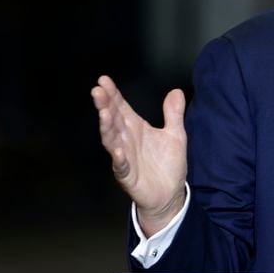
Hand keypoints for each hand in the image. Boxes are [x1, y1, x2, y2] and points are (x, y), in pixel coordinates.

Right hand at [92, 75, 187, 235]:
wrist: (170, 193)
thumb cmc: (168, 164)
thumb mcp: (176, 134)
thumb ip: (174, 113)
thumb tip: (176, 91)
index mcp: (136, 128)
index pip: (121, 107)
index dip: (113, 94)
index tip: (103, 79)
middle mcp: (127, 140)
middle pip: (113, 120)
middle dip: (105, 105)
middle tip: (97, 90)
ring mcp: (125, 158)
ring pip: (112, 140)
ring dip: (107, 127)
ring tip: (104, 113)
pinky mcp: (128, 176)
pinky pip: (121, 166)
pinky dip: (119, 158)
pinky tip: (118, 150)